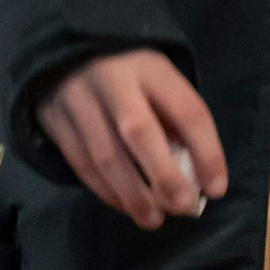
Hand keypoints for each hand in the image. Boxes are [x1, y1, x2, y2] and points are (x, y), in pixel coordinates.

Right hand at [39, 50, 227, 229]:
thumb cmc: (129, 71)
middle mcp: (112, 81)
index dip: (207, 152)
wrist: (66, 50)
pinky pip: (81, 164)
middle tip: (184, 208)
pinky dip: (106, 192)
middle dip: (165, 178)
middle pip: (140, 133)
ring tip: (154, 219)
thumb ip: (176, 120)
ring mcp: (77, 100)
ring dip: (133, 196)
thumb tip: (196, 177)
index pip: (187, 111)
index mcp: (151, 67)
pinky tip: (126, 207)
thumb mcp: (160, 79)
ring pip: (105, 156)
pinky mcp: (53, 120)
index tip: (216, 188)